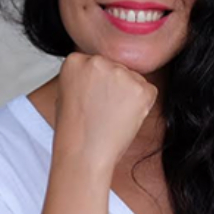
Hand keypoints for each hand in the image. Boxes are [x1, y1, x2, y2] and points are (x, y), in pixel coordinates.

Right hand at [52, 53, 156, 172]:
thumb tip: (102, 74)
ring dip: (128, 94)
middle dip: (114, 85)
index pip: (95, 64)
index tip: (91, 99)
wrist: (84, 153)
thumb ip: (83, 77)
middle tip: (102, 109)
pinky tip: (124, 118)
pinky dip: (142, 105)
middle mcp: (98, 61)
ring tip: (111, 116)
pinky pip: (148, 91)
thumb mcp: (66, 94)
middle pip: (116, 67)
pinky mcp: (141, 88)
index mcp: (75, 61)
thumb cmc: (73, 130)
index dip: (96, 84)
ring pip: (133, 78)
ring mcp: (121, 73)